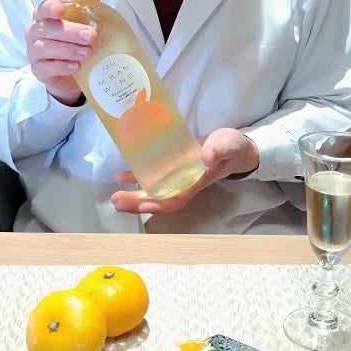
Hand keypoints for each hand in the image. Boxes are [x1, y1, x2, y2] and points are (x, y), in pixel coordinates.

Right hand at [25, 0, 99, 104]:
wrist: (74, 71)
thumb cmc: (76, 40)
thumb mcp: (85, 18)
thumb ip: (88, 0)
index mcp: (44, 16)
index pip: (43, 8)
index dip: (50, 8)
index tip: (61, 10)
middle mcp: (35, 32)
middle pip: (46, 28)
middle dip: (69, 32)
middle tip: (91, 36)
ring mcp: (34, 52)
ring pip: (44, 48)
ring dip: (67, 49)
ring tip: (87, 52)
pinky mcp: (38, 71)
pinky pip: (45, 68)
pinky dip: (61, 66)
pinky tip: (76, 66)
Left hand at [111, 127, 259, 215]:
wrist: (235, 148)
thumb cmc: (233, 148)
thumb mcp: (229, 145)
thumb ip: (219, 150)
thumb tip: (205, 157)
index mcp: (198, 181)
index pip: (177, 198)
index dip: (160, 204)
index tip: (143, 205)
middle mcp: (184, 184)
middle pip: (159, 199)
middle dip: (138, 203)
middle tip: (116, 202)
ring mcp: (177, 177)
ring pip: (153, 191)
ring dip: (134, 195)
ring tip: (115, 196)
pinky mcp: (172, 168)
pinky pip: (153, 177)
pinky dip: (137, 178)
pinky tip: (122, 177)